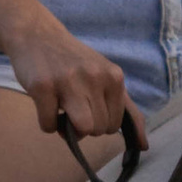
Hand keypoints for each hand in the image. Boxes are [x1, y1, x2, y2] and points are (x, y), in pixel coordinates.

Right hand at [9, 11, 129, 144]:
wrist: (37, 34)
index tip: (88, 107)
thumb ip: (127, 109)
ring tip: (61, 112)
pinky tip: (45, 104)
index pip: (115, 124)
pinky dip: (47, 123)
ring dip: (68, 130)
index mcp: (114, 76)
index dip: (99, 123)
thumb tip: (144, 147)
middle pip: (98, 129)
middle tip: (72, 106)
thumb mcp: (106, 76)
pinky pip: (50, 126)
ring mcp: (68, 81)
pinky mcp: (43, 86)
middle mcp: (95, 76)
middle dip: (84, 127)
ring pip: (82, 130)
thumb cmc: (73, 62)